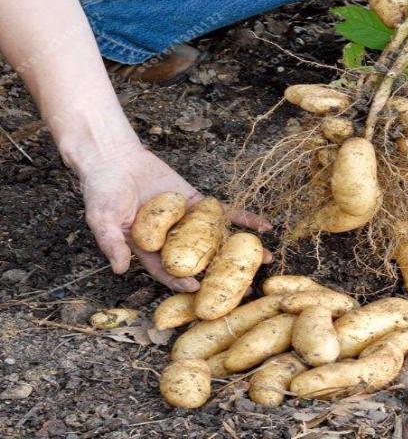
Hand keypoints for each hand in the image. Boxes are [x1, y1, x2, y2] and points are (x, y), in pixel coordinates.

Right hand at [79, 144, 271, 290]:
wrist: (115, 160)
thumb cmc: (102, 192)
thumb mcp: (102, 219)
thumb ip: (111, 242)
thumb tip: (120, 268)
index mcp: (148, 250)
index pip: (167, 270)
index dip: (180, 279)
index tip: (196, 286)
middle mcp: (171, 240)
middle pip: (199, 260)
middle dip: (221, 273)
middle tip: (244, 285)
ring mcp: (187, 221)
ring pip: (216, 239)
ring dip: (239, 249)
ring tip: (264, 259)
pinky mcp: (197, 202)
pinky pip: (222, 212)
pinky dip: (241, 218)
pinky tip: (262, 226)